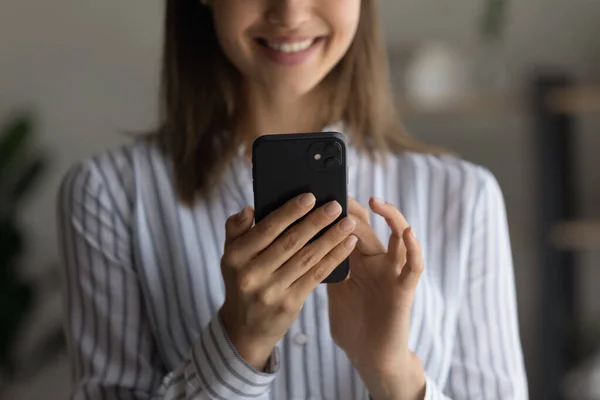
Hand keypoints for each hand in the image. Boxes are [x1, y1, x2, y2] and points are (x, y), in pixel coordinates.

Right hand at [219, 194, 357, 369]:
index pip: (267, 229)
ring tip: (347, 223)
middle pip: (290, 242)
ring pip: (306, 258)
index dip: (290, 212)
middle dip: (316, 222)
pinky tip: (347, 245)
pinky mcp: (289, 304)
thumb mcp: (230, 256)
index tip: (310, 197)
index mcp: (235, 256)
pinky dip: (333, 258)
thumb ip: (236, 228)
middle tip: (336, 206)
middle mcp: (251, 274)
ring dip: (330, 238)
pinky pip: (316, 275)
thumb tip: (250, 208)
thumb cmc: (242, 281)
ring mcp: (271, 291)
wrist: (244, 329)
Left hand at [327, 197, 425, 399]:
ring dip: (390, 217)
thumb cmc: (351, 324)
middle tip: (339, 192)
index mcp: (356, 261)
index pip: (347, 228)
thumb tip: (296, 244)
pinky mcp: (404, 289)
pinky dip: (413, 248)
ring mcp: (392, 273)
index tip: (321, 193)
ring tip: (375, 202)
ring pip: (397, 238)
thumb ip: (323, 266)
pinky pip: (413, 265)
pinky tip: (407, 232)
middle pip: (366, 228)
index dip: (337, 212)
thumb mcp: (333, 289)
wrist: (369, 356)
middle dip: (354, 209)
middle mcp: (375, 262)